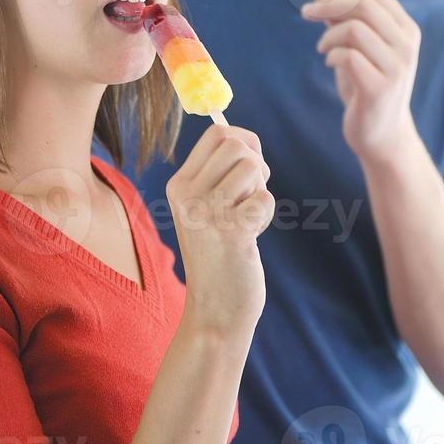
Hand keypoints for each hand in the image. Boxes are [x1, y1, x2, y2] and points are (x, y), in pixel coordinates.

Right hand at [166, 125, 274, 341]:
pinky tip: (252, 235)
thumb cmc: (219, 254)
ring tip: (248, 217)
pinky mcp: (229, 232)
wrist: (215, 310)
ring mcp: (205, 214)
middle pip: (236, 144)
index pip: (216, 133)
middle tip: (251, 195)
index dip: (244, 138)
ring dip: (260, 191)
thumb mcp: (205, 209)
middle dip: (256, 165)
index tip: (251, 162)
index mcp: (178, 185)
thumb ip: (220, 174)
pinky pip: (263, 198)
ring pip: (252, 168)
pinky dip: (265, 214)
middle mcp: (186, 196)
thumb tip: (246, 138)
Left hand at [301, 0, 420, 165]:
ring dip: (328, 36)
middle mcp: (407, 45)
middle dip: (329, 4)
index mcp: (406, 29)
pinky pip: (348, 57)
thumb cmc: (367, 84)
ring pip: (355, 29)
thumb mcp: (361, 47)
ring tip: (323, 49)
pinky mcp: (380, 88)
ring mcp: (397, 67)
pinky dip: (331, 55)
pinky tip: (330, 63)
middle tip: (306, 12)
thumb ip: (348, 19)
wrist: (382, 133)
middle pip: (364, 5)